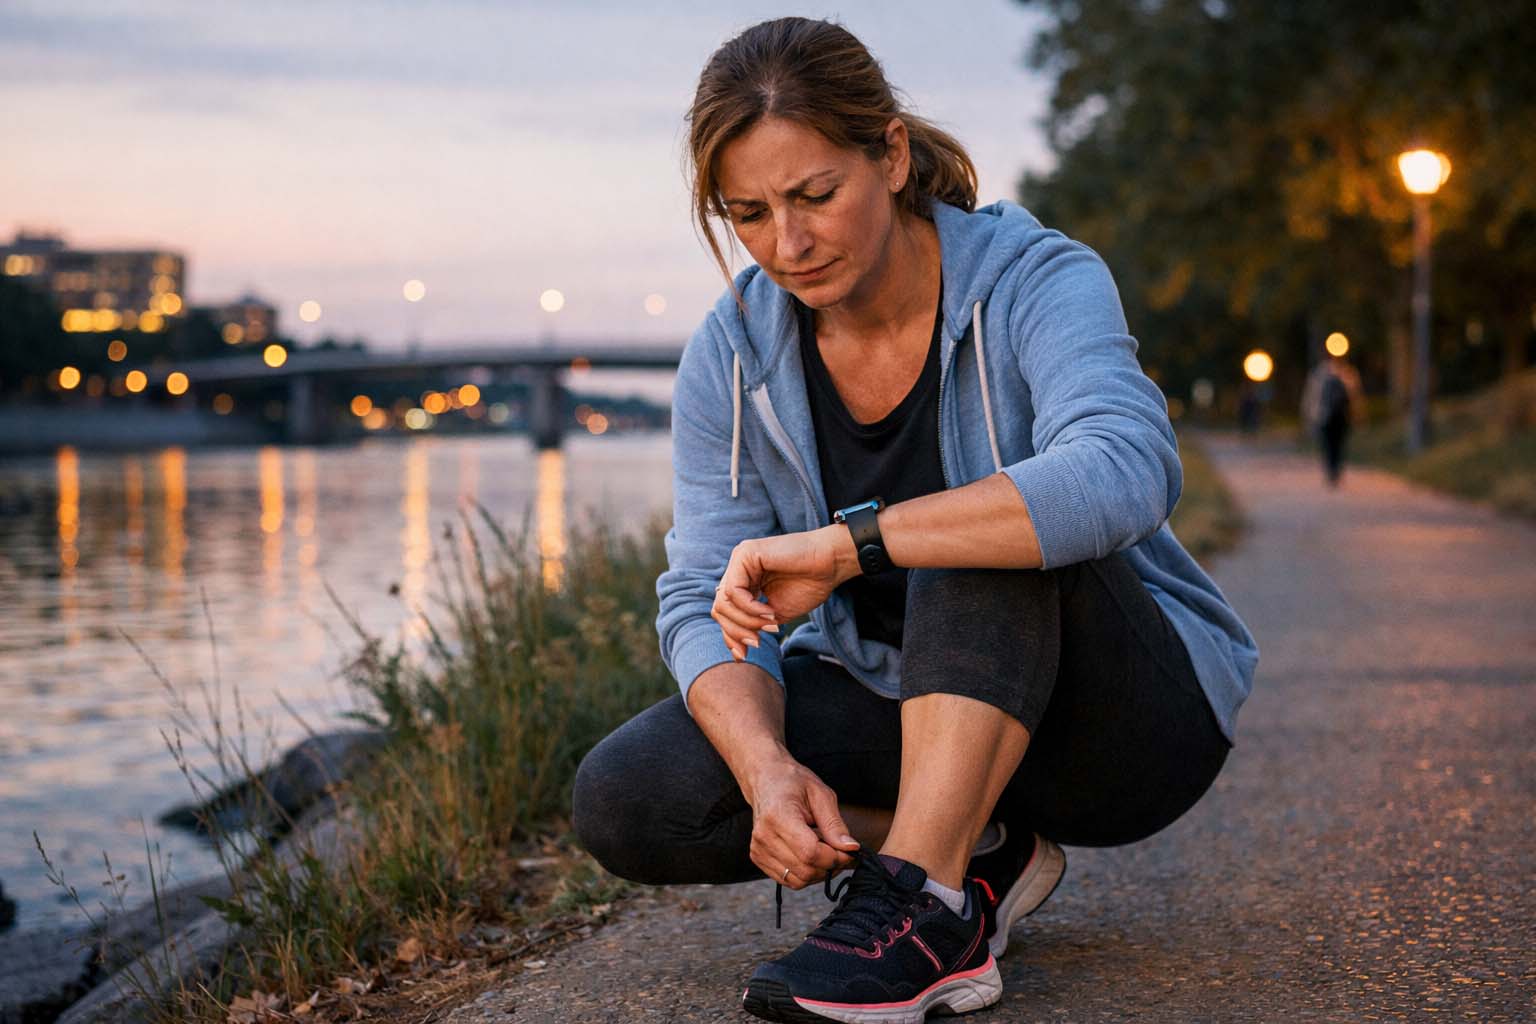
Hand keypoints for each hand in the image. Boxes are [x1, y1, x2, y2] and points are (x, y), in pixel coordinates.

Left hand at [711, 526, 856, 660]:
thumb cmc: (809, 584)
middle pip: (720, 609)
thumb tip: (735, 651)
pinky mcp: (745, 554)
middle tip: (757, 643)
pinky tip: (769, 613)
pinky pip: (734, 591)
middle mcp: (738, 569)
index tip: (744, 655)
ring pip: (723, 602)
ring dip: (746, 621)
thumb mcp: (775, 615)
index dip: (731, 636)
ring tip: (770, 625)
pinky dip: (750, 608)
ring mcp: (739, 559)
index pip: (725, 612)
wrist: (831, 562)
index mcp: (744, 581)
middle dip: (736, 632)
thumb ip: (753, 626)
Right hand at [746, 757, 858, 888]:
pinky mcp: (758, 858)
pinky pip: (788, 880)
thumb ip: (835, 824)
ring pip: (798, 880)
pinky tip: (810, 855)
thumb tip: (851, 848)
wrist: (766, 780)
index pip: (810, 852)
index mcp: (778, 816)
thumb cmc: (794, 783)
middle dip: (830, 866)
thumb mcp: (821, 795)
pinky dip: (805, 873)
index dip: (835, 857)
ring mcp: (758, 849)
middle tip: (841, 851)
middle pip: (805, 870)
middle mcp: (764, 836)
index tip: (850, 851)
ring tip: (825, 851)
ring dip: (819, 872)